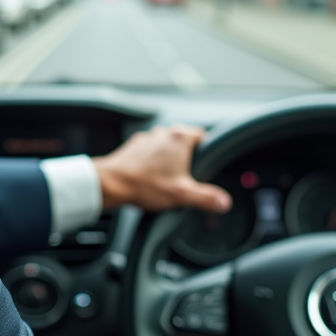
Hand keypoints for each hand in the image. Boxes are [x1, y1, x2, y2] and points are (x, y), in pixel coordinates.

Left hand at [92, 124, 231, 212]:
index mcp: (179, 139)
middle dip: (188, 157)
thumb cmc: (145, 185)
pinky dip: (153, 161)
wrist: (112, 183)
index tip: (209, 161)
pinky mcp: (134, 146)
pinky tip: (152, 177)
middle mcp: (163, 133)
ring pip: (166, 145)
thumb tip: (223, 202)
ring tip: (168, 178)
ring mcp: (147, 138)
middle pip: (184, 141)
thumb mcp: (182, 195)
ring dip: (169, 158)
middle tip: (188, 175)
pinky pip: (150, 151)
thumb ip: (206, 198)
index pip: (203, 135)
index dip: (208, 149)